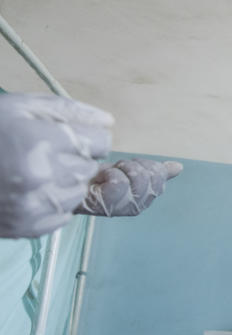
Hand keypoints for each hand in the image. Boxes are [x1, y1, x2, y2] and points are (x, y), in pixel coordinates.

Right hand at [0, 93, 112, 237]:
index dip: (86, 137)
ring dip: (64, 181)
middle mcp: (43, 176)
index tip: (67, 136)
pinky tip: (24, 190)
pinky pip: (63, 214)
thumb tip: (108, 122)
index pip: (101, 142)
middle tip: (41, 153)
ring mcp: (35, 205)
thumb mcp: (19, 107)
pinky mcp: (28, 227)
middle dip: (73, 158)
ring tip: (30, 171)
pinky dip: (51, 203)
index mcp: (42, 140)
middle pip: (90, 167)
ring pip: (79, 191)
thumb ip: (68, 111)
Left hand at [75, 158, 182, 216]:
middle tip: (116, 170)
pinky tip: (100, 180)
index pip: (159, 177)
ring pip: (138, 180)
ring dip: (121, 170)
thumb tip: (178, 167)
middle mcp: (136, 206)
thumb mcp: (129, 170)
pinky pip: (120, 184)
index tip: (130, 165)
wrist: (67, 182)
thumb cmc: (95, 178)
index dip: (146, 165)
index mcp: (146, 197)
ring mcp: (122, 208)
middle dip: (133, 167)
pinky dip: (110, 175)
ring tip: (106, 175)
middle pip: (151, 178)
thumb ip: (154, 170)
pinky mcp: (106, 206)